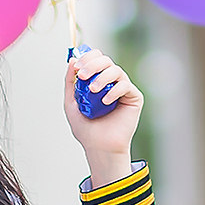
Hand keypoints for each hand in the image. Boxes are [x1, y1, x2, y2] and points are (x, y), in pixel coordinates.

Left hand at [65, 49, 141, 171]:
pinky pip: (126, 85)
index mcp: (97, 80)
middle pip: (106, 60)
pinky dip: (114, 91)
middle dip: (93, 64)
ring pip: (116, 70)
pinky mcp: (134, 97)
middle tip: (84, 75)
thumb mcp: (71, 102)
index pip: (96, 59)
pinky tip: (106, 102)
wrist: (99, 146)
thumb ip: (70, 82)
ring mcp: (123, 89)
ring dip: (102, 77)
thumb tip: (72, 60)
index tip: (77, 67)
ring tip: (94, 91)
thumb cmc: (86, 128)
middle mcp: (111, 82)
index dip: (87, 58)